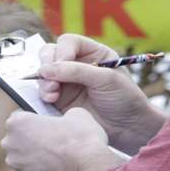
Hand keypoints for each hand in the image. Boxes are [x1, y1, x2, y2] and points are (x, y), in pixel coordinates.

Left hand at [2, 109, 115, 170]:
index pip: (19, 117)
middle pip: (18, 137)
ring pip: (22, 155)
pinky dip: (39, 168)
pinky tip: (56, 165)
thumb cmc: (81, 138)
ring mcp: (17, 163)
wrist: (89, 166)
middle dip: (30, 137)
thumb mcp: (75, 113)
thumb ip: (61, 115)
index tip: (44, 124)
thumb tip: (64, 120)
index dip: (34, 120)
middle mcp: (11, 143)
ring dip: (34, 154)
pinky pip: (30, 169)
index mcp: (18, 122)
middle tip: (51, 138)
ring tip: (55, 153)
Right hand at [35, 33, 164, 153]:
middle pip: (50, 53)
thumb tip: (46, 69)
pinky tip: (51, 100)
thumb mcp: (105, 79)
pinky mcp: (59, 99)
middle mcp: (76, 64)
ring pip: (44, 73)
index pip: (68, 42)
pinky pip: (42, 91)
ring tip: (52, 94)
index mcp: (93, 53)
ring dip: (44, 81)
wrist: (127, 128)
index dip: (62, 51)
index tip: (61, 64)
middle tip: (51, 79)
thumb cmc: (124, 99)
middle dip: (47, 65)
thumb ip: (76, 71)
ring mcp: (66, 82)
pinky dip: (42, 94)